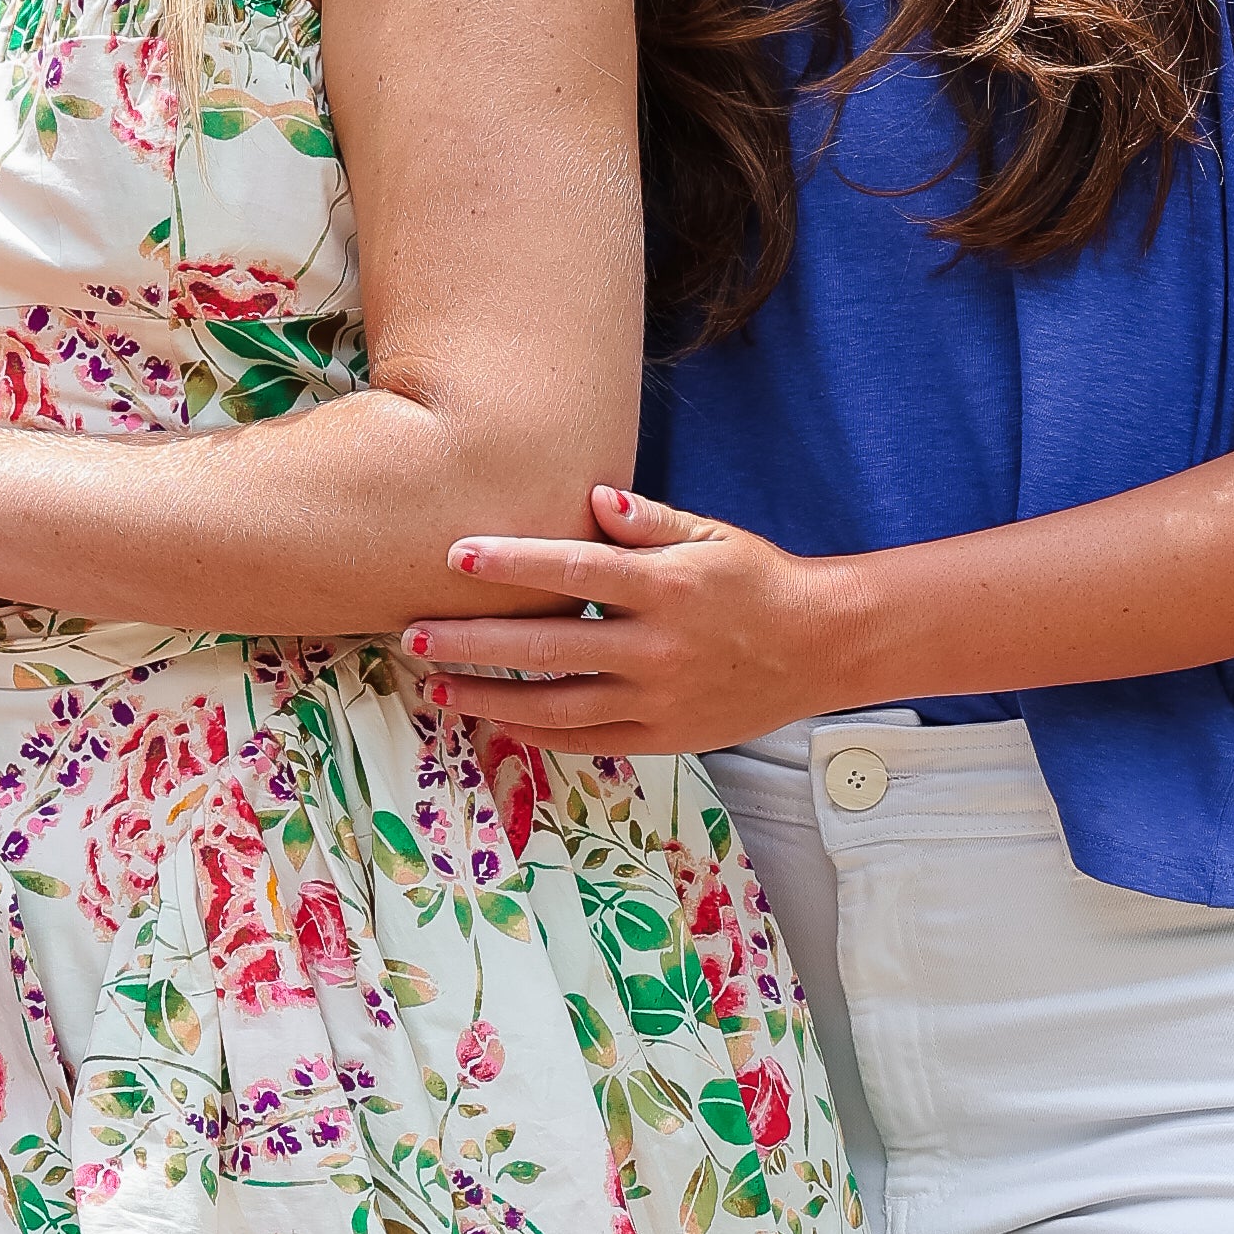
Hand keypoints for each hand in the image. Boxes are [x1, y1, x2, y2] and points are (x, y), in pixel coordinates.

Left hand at [411, 486, 866, 754]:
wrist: (821, 646)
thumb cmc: (754, 579)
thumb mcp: (709, 535)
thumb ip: (648, 519)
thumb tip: (591, 494)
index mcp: (666, 587)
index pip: (575, 570)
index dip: (512, 563)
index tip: (453, 555)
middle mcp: (658, 646)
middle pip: (549, 646)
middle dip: (474, 643)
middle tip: (411, 635)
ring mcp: (660, 697)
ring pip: (558, 704)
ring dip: (490, 698)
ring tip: (435, 686)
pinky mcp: (665, 735)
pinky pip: (589, 738)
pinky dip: (537, 733)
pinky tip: (494, 722)